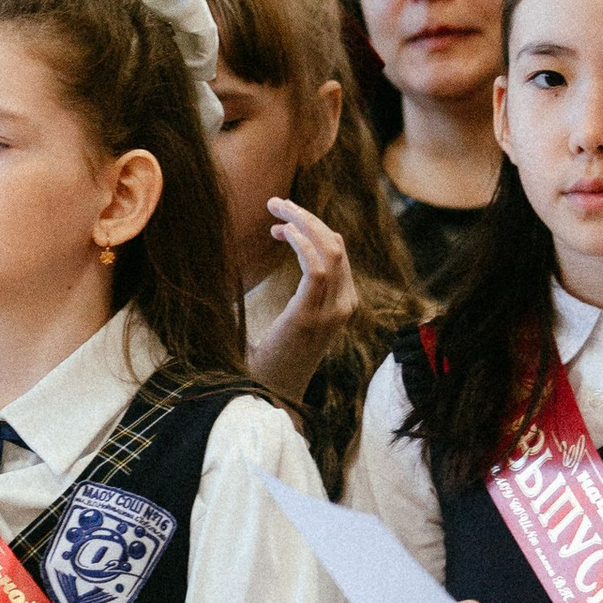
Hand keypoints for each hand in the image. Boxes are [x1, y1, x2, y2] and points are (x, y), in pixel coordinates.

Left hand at [248, 201, 359, 403]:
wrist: (268, 400)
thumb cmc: (269, 366)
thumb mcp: (287, 326)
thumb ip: (294, 300)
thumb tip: (259, 273)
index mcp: (341, 306)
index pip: (338, 253)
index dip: (312, 230)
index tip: (278, 226)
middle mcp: (343, 306)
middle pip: (337, 244)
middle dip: (307, 217)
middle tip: (275, 202)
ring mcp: (331, 312)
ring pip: (331, 249)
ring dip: (304, 222)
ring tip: (275, 206)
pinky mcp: (312, 316)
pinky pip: (317, 269)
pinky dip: (303, 244)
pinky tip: (283, 232)